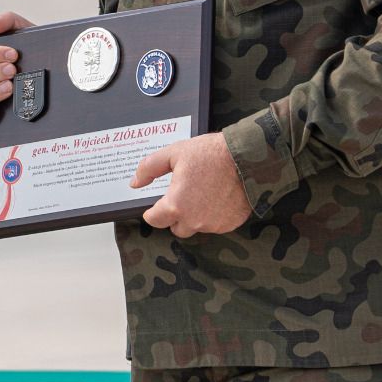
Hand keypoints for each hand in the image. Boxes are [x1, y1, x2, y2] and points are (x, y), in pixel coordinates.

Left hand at [133, 133, 252, 237]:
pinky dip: (214, 215)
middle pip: (176, 228)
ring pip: (196, 226)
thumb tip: (135, 183)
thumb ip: (149, 169)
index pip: (154, 220)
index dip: (153, 212)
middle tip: (183, 196)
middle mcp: (194, 220)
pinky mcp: (230, 224)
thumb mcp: (174, 154)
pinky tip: (218, 197)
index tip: (156, 206)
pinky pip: (215, 225)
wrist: (247, 158)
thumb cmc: (210, 154)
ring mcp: (213, 225)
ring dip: (195, 216)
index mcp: (176, 205)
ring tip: (203, 193)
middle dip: (175, 215)